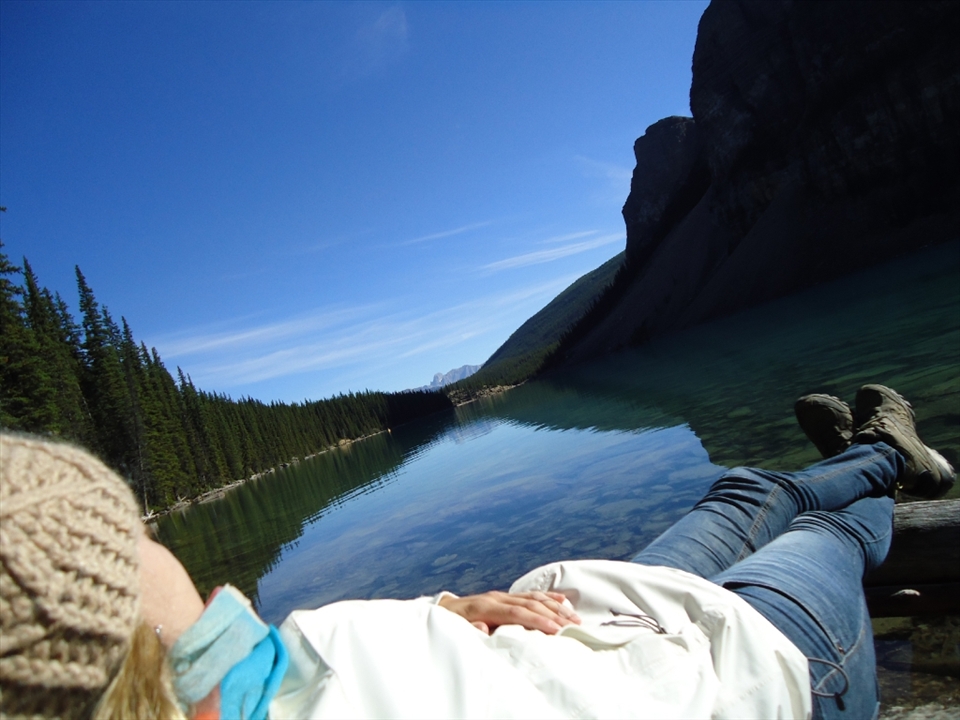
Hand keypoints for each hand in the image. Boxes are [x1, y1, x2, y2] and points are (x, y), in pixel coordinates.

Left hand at [438, 590, 580, 634]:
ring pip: (534, 598)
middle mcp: (496, 598)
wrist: (443, 612)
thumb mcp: (456, 631)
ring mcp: (502, 595)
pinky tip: (563, 601)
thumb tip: (482, 626)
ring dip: (556, 607)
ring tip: (574, 618)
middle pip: (530, 604)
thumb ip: (471, 630)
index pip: (517, 613)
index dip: (537, 620)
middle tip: (573, 627)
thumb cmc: (451, 626)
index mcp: (485, 608)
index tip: (556, 630)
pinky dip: (549, 597)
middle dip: (554, 615)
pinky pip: (531, 594)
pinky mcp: (506, 596)